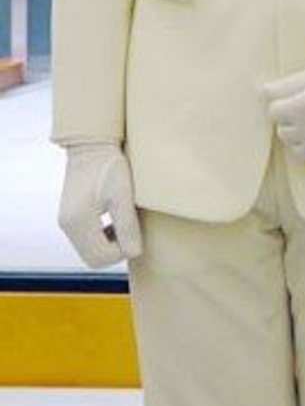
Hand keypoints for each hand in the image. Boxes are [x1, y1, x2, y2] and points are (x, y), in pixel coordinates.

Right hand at [58, 142, 142, 268]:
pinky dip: (101, 238)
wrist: (91, 145)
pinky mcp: (68, 217)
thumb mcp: (123, 195)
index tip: (137, 234)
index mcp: (79, 221)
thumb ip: (128, 225)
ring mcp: (65, 221)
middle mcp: (67, 225)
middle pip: (93, 259)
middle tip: (132, 231)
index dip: (123, 252)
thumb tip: (135, 252)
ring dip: (109, 245)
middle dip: (115, 251)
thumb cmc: (110, 166)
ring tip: (125, 225)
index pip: (101, 257)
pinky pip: (85, 240)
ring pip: (89, 251)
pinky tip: (114, 221)